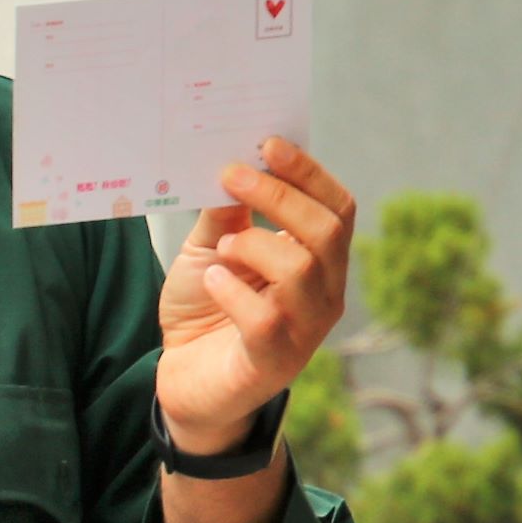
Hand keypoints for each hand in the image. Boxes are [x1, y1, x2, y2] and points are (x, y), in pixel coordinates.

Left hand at [154, 138, 359, 451]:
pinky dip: (234, 292)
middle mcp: (324, 293)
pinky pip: (265, 319)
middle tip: (231, 174)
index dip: (309, 172)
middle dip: (279, 195)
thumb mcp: (209, 250)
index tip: (269, 143)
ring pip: (301, 270)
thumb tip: (233, 163)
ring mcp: (304, 330)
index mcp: (318, 260)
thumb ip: (225, 213)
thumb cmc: (205, 309)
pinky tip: (214, 282)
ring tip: (221, 246)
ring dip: (253, 244)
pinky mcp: (273, 362)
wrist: (185, 379)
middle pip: (326, 231)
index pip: (336, 208)